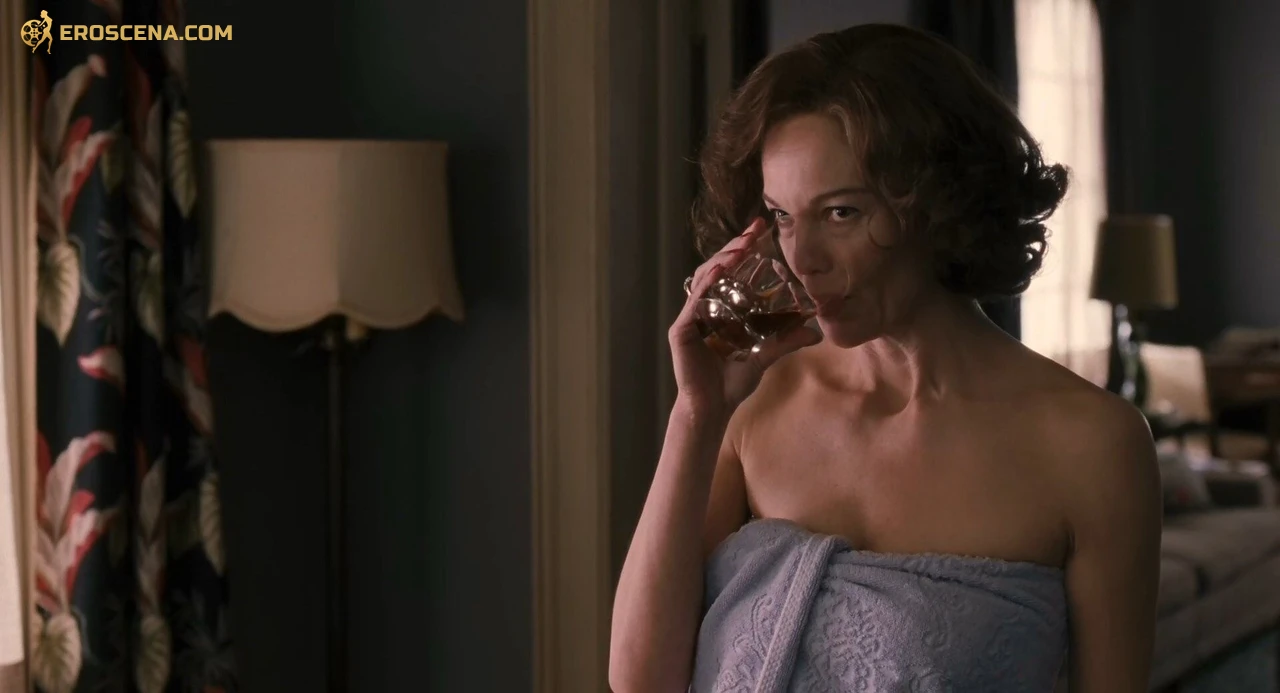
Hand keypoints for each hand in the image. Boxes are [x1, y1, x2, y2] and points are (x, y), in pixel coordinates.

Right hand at [668, 218, 822, 416]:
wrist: (713, 407)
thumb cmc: (733, 381)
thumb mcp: (765, 354)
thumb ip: (785, 341)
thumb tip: (816, 332)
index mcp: (721, 307)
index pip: (731, 270)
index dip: (743, 248)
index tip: (760, 228)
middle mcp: (704, 307)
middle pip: (716, 267)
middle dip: (734, 246)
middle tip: (753, 231)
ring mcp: (691, 317)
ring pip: (704, 279)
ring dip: (722, 260)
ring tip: (740, 248)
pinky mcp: (682, 330)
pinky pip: (694, 302)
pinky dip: (706, 285)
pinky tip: (720, 272)